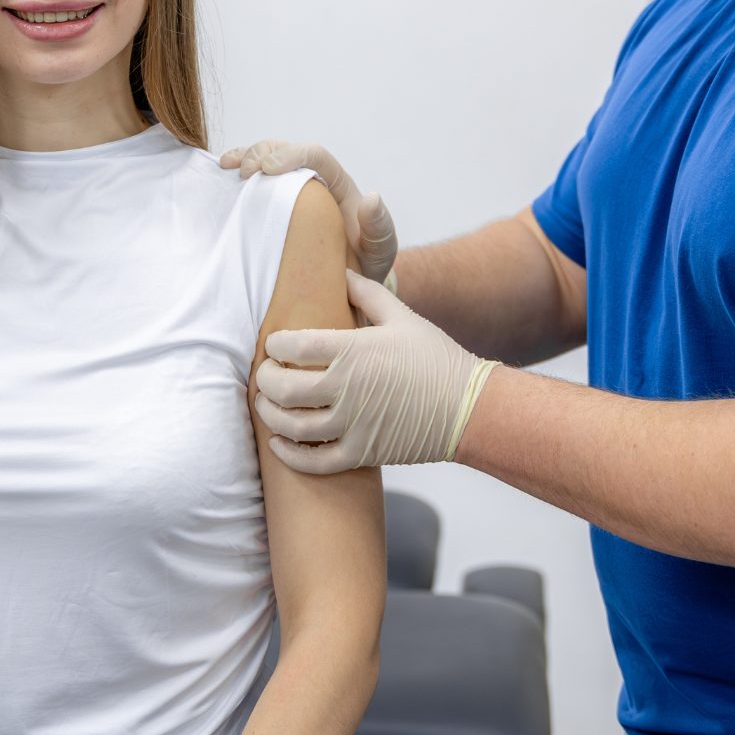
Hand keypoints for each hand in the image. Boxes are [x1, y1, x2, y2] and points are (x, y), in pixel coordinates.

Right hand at [219, 141, 398, 283]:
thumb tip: (370, 198)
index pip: (315, 155)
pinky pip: (253, 183)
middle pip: (284, 149)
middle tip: (245, 172)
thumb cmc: (365, 264)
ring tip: (228, 167)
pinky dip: (236, 174)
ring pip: (265, 158)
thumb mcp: (380, 250)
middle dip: (262, 152)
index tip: (269, 169)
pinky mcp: (272, 206)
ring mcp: (289, 192)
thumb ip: (379, 227)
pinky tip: (221, 176)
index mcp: (337, 184)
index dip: (292, 155)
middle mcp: (311, 180)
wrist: (349, 284)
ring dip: (244, 156)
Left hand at [254, 271, 500, 472]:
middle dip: (265, 379)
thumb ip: (367, 293)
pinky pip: (315, 462)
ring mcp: (353, 425)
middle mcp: (348, 389)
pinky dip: (290, 455)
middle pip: (284, 388)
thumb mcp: (402, 317)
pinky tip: (279, 444)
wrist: (469, 407)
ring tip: (266, 405)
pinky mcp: (361, 454)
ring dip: (270, 415)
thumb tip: (341, 272)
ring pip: (293, 425)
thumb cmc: (435, 358)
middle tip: (264, 374)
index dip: (275, 345)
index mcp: (355, 351)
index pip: (295, 347)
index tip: (274, 344)